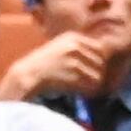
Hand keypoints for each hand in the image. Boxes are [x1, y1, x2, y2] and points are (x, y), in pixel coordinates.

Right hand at [0, 26, 118, 97]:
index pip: (100, 48)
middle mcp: (75, 46)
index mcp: (73, 37)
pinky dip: (88, 92)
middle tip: (87, 82)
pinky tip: (79, 92)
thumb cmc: (44, 65)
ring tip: (81, 87)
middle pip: (101, 62)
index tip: (91, 70)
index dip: (99, 62)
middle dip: (97, 74)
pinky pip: (92, 85)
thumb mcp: (60, 47)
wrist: (28, 74)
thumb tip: (102, 58)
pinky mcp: (73, 74)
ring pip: (98, 75)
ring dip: (92, 84)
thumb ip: (79, 49)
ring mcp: (74, 59)